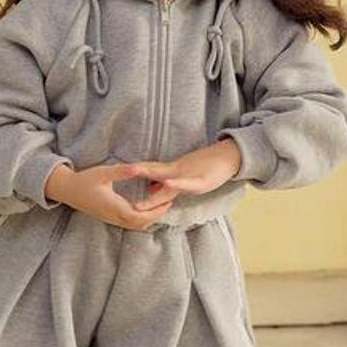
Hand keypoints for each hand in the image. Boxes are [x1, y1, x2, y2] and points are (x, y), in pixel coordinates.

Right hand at [45, 161, 177, 231]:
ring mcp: (110, 219)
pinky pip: (128, 223)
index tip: (168, 203)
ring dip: (149, 219)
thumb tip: (137, 168)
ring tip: (161, 207)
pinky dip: (140, 219)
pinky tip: (145, 209)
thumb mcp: (103, 172)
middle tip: (169, 205)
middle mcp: (113, 216)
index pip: (140, 216)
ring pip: (134, 226)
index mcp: (114, 206)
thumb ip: (121, 171)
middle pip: (140, 224)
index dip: (156, 212)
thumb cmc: (84, 180)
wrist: (67, 190)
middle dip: (156, 216)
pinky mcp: (108, 218)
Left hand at [127, 139, 241, 210]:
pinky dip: (176, 183)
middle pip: (152, 171)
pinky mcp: (200, 180)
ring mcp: (188, 176)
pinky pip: (186, 182)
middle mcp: (176, 173)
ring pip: (166, 176)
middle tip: (117, 169)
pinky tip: (167, 182)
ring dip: (150, 173)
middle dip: (135, 172)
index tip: (116, 170)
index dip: (133, 172)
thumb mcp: (184, 178)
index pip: (149, 172)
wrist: (230, 158)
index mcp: (171, 173)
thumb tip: (152, 188)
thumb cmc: (208, 168)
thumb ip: (167, 184)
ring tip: (134, 170)